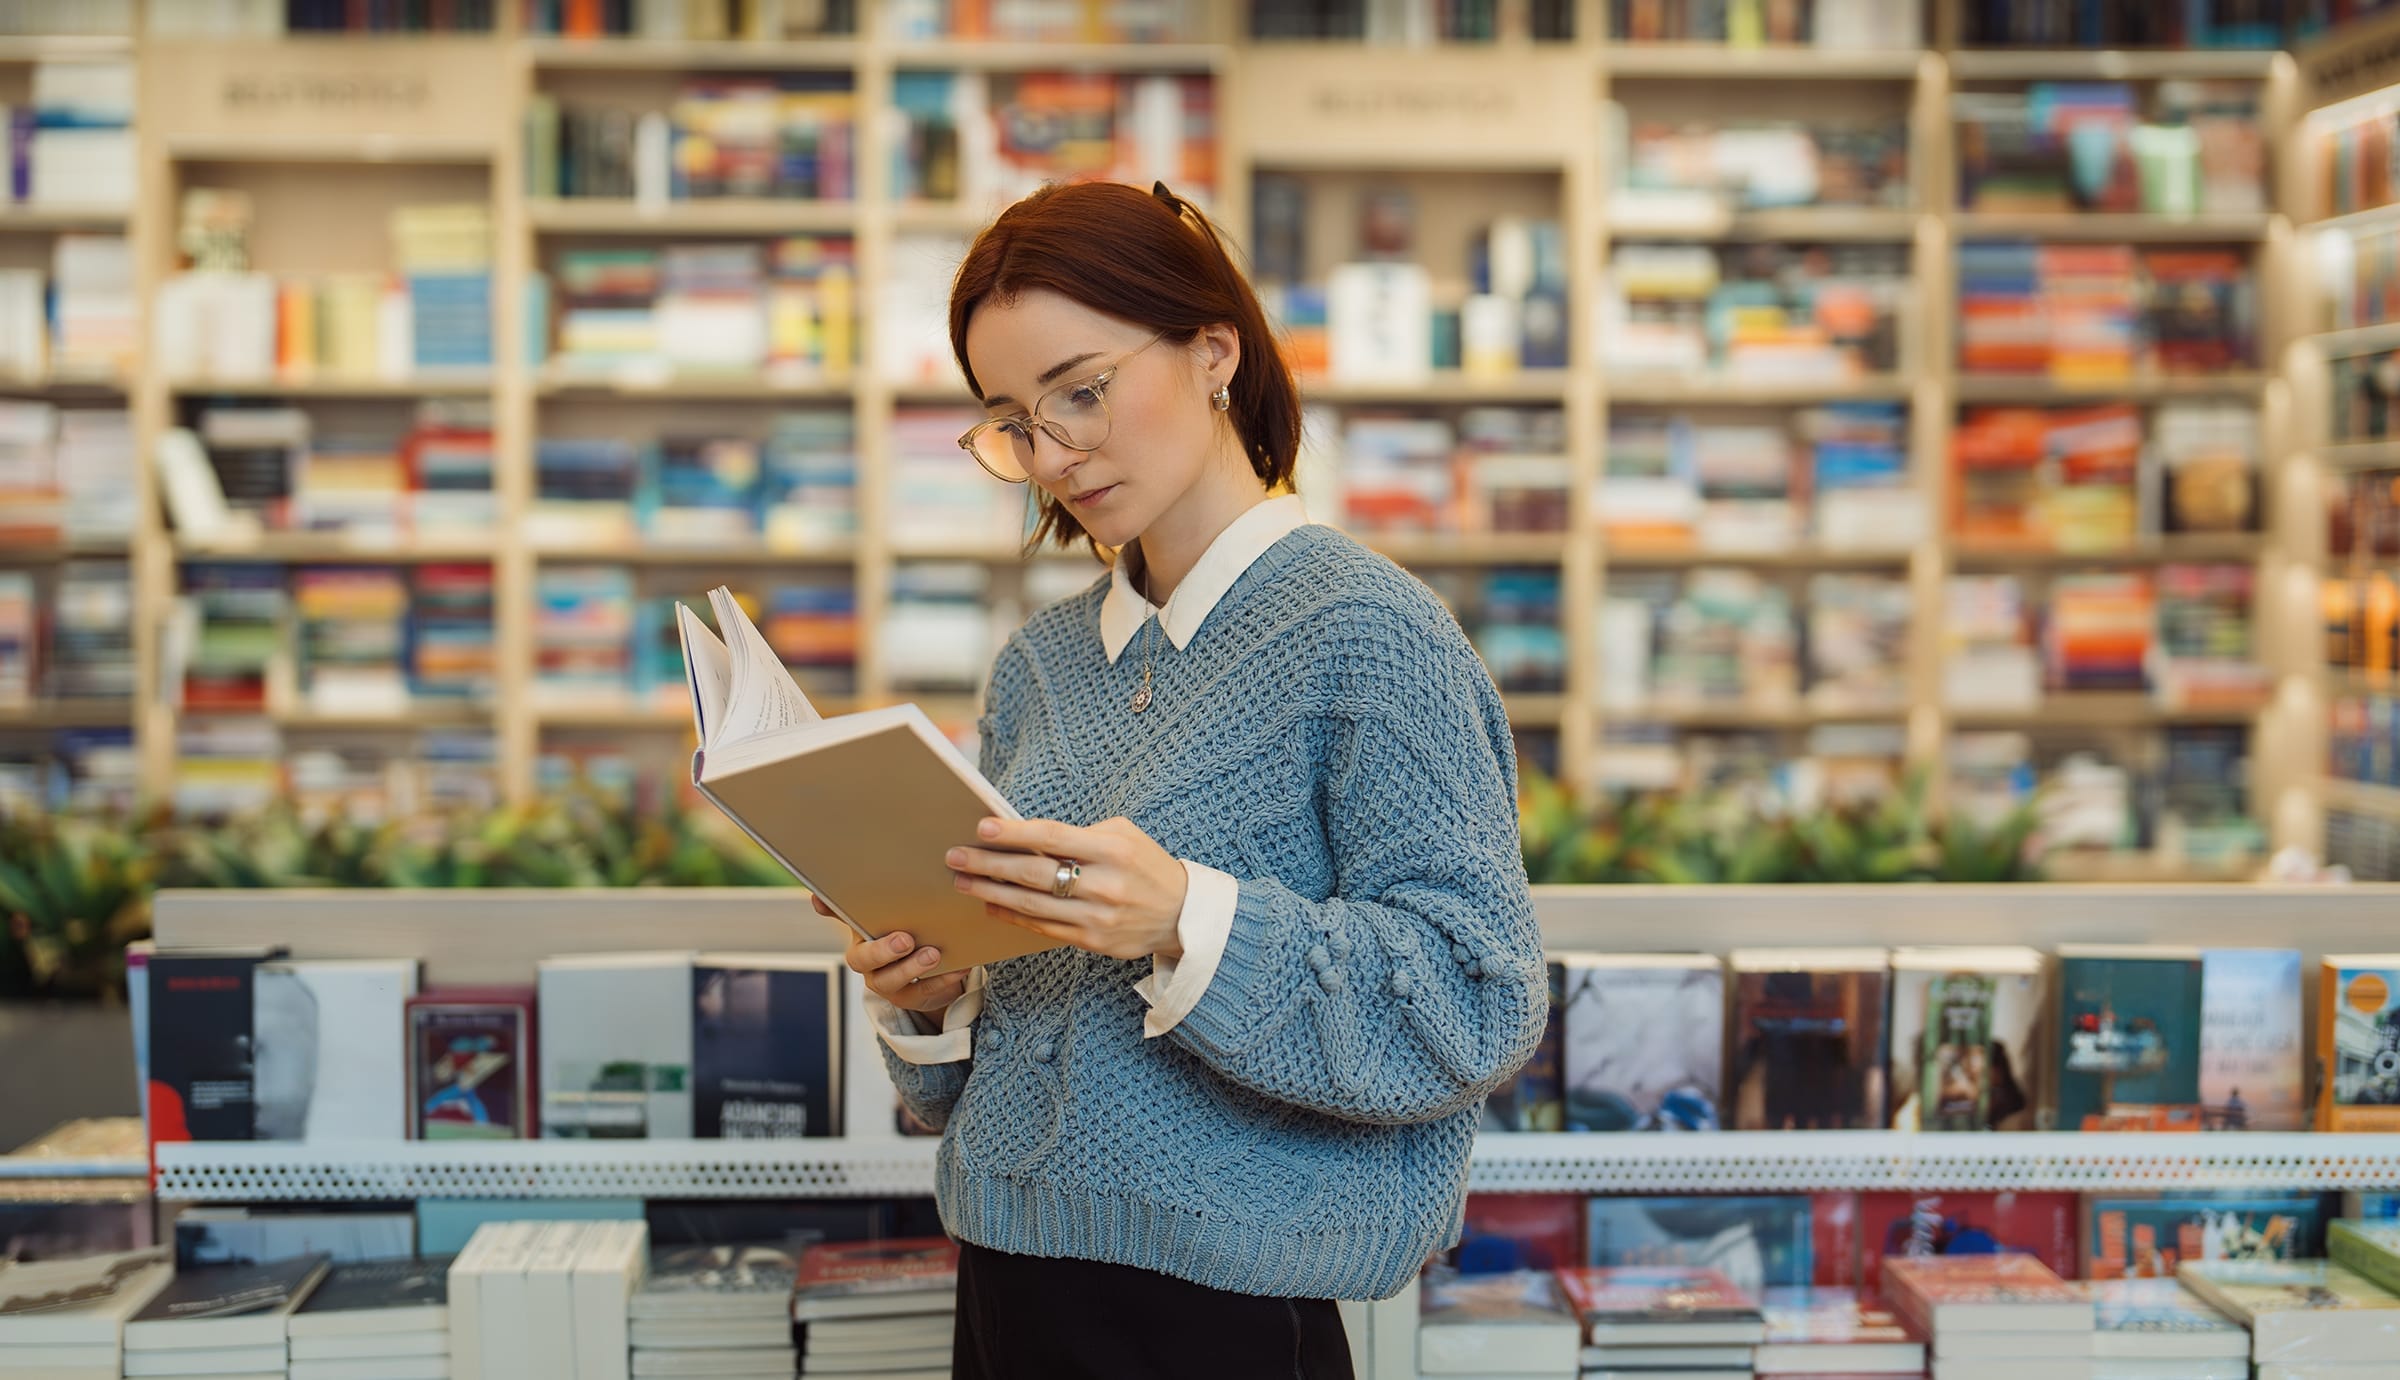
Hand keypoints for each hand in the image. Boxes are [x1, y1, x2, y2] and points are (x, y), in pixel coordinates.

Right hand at [822, 893, 970, 1018]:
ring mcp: (886, 982)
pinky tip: (957, 968)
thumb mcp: (899, 914)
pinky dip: (941, 981)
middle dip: (883, 950)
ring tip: (934, 954)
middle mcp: (867, 960)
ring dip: (912, 967)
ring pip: (890, 980)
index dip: (830, 909)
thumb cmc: (912, 933)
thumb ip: (887, 894)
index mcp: (861, 933)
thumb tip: (865, 866)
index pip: (840, 917)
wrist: (932, 973)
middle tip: (905, 939)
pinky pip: (921, 992)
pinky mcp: (909, 998)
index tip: (821, 898)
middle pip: (863, 959)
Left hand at [946, 816, 1188, 961]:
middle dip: (989, 865)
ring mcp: (1097, 917)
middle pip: (1034, 874)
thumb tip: (1028, 836)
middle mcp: (1104, 885)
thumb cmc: (1146, 866)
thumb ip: (1081, 835)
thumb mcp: (1124, 836)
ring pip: (1032, 905)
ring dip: (992, 893)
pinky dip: (1013, 916)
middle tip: (956, 857)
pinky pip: (1042, 928)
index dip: (1016, 832)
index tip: (982, 827)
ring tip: (963, 882)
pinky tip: (991, 905)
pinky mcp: (1092, 941)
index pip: (1054, 837)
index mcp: (1114, 850)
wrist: (1182, 915)